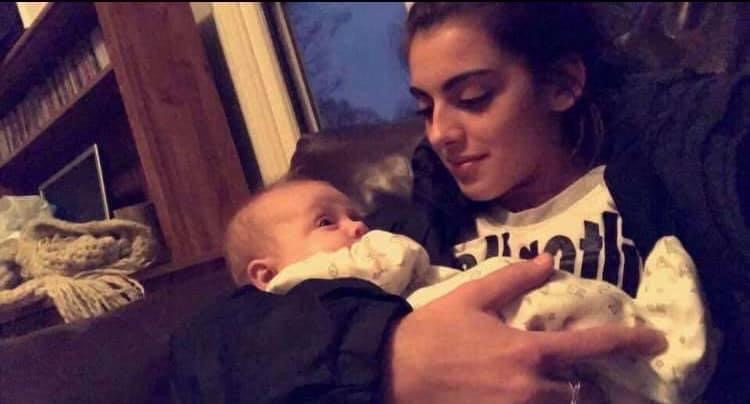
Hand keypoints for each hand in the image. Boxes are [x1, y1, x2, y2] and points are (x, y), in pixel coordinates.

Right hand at [383, 254, 666, 403]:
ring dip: (558, 395)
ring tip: (542, 380)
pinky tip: (518, 390)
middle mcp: (530, 388)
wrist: (391, 372)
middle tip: (570, 368)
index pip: (592, 346)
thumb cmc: (431, 332)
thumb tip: (549, 260)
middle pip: (578, 389)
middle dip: (579, 379)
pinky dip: (537, 402)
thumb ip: (514, 278)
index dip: (630, 341)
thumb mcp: (471, 297)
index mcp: (527, 351)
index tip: (656, 341)